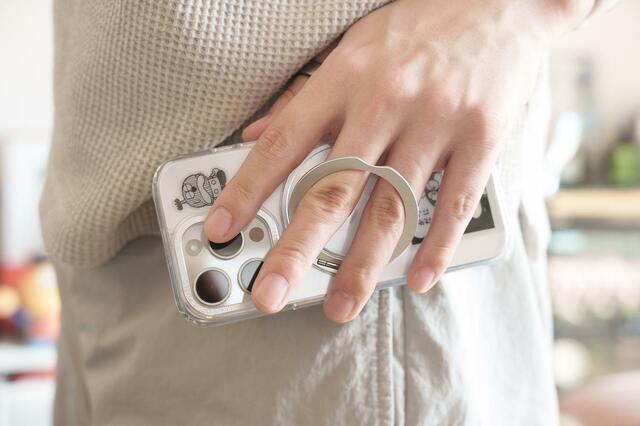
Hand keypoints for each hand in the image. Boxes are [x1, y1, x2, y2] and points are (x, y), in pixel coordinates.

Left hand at [204, 0, 592, 321]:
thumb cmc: (416, 27)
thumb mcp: (350, 49)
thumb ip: (304, 98)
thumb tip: (256, 134)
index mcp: (343, 78)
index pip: (283, 143)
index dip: (247, 189)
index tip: (220, 228)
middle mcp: (385, 101)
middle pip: (334, 187)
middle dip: (297, 248)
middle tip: (270, 293)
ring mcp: (435, 121)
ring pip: (391, 207)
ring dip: (363, 265)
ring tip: (340, 304)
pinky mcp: (481, 137)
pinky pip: (455, 202)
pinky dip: (436, 247)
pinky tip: (417, 279)